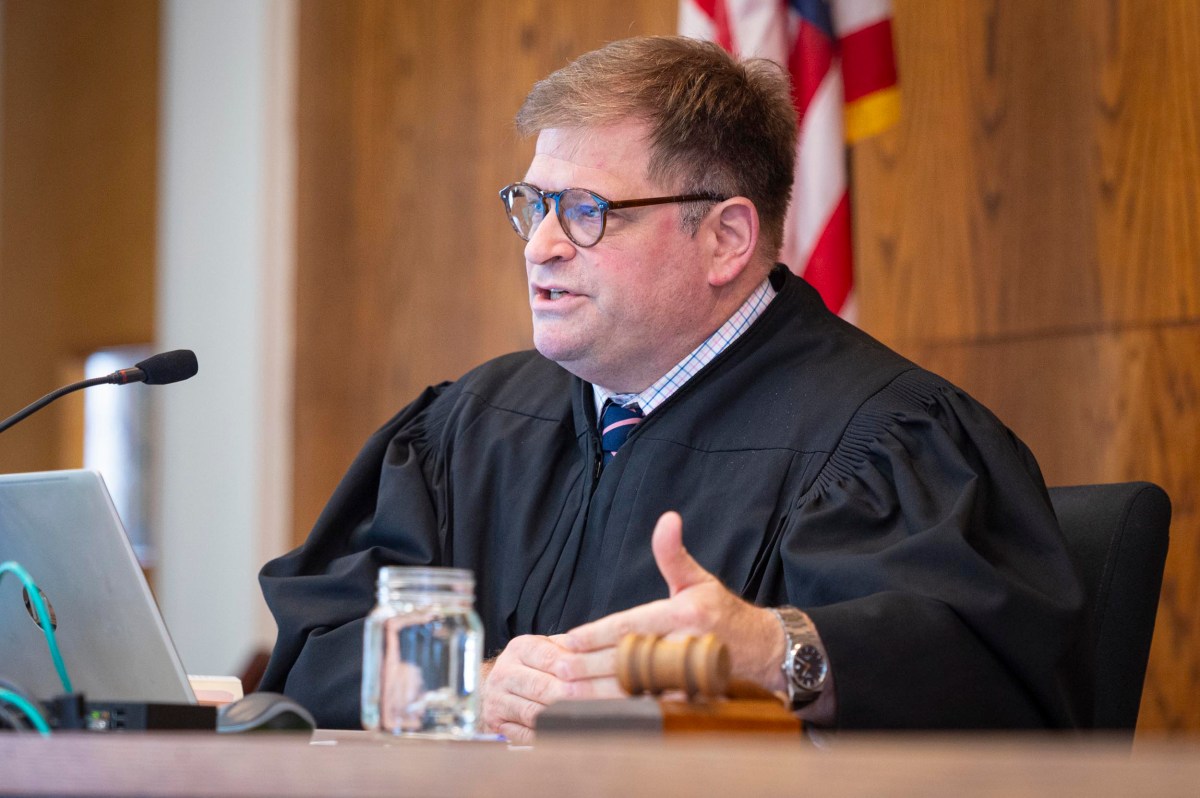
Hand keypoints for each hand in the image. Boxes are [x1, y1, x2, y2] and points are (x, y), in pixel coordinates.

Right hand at [477, 633, 622, 743]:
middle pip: (542, 687)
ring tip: (585, 720)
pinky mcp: (496, 722)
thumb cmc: (532, 664)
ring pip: (533, 713)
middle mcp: (504, 672)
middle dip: (572, 696)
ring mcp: (497, 699)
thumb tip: (598, 653)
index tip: (598, 678)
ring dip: (559, 718)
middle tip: (597, 702)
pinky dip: (545, 736)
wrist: (500, 682)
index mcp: (520, 648)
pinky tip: (564, 735)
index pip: (549, 658)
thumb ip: (570, 648)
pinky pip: (524, 734)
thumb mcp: (547, 647)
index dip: (575, 669)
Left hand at [563, 511, 785, 692]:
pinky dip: (615, 709)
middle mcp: (686, 647)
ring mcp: (687, 678)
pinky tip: (590, 709)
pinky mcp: (687, 700)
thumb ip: (673, 553)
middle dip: (588, 665)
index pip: (633, 625)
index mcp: (686, 615)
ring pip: (633, 688)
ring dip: (595, 692)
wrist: (761, 651)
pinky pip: (645, 706)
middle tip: (556, 666)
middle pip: (628, 659)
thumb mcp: (698, 579)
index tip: (570, 638)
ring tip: (564, 690)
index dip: (598, 634)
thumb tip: (666, 519)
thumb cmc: (722, 613)